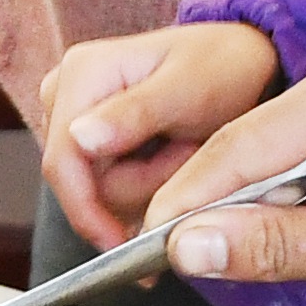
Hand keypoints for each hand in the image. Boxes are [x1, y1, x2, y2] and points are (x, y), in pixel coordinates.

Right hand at [41, 20, 282, 243]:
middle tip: (189, 153)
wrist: (244, 62)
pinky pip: (111, 187)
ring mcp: (79, 119)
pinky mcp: (94, 141)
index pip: (61, 162)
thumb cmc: (223, 66)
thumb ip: (134, 114)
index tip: (121, 243)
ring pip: (100, 191)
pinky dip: (149, 184)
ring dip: (152, 184)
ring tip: (187, 149)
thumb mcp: (189, 89)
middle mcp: (69, 94)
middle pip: (83, 183)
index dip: (87, 211)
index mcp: (81, 73)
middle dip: (142, 184)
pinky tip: (174, 159)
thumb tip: (79, 138)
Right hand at [154, 26, 305, 305]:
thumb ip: (281, 244)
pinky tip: (294, 227)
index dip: (187, 202)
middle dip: (217, 199)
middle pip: (258, 134)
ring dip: (263, 195)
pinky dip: (304, 182)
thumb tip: (189, 245)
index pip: (241, 143)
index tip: (143, 252)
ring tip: (228, 254)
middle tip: (175, 262)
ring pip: (289, 136)